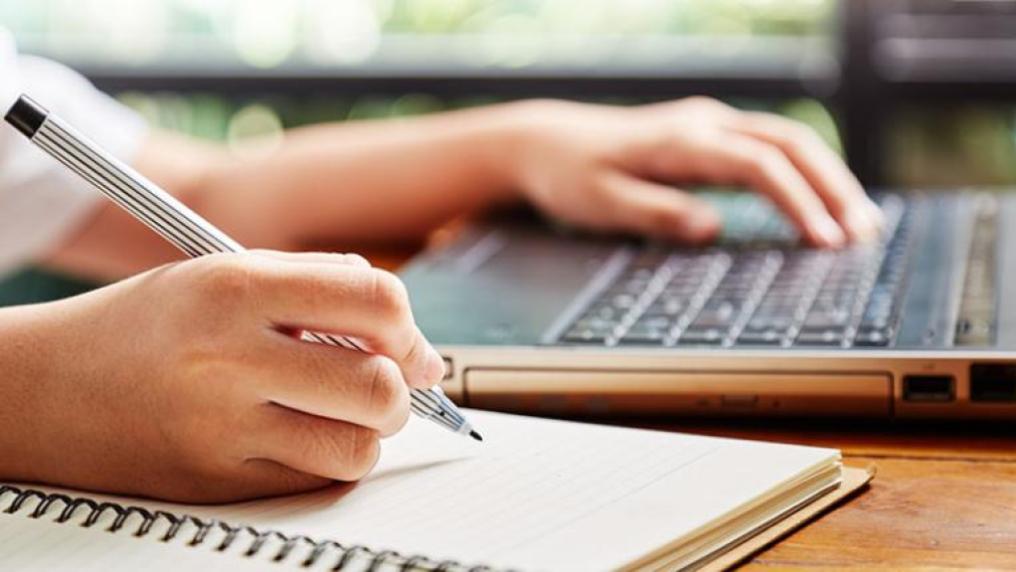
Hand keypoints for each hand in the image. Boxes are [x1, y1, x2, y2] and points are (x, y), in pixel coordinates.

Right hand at [0, 251, 444, 502]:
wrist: (45, 387)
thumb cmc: (149, 325)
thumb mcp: (224, 272)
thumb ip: (322, 285)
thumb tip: (415, 344)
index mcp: (235, 287)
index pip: (375, 301)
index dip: (408, 326)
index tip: (406, 343)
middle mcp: (229, 357)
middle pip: (378, 385)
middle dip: (400, 389)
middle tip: (385, 386)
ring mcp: (220, 428)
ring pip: (358, 447)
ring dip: (369, 432)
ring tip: (339, 413)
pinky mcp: (215, 482)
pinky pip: (316, 481)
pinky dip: (329, 461)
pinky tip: (302, 436)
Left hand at [509, 97, 883, 246]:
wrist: (543, 144)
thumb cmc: (569, 175)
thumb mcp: (600, 203)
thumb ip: (656, 213)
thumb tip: (713, 227)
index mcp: (681, 141)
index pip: (759, 165)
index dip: (798, 201)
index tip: (825, 240)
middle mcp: (704, 124)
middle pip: (790, 144)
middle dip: (834, 187)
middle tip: (865, 234)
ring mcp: (709, 126)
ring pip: (789, 142)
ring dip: (828, 178)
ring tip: (861, 222)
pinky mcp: (708, 137)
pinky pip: (771, 149)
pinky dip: (805, 174)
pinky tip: (822, 202)